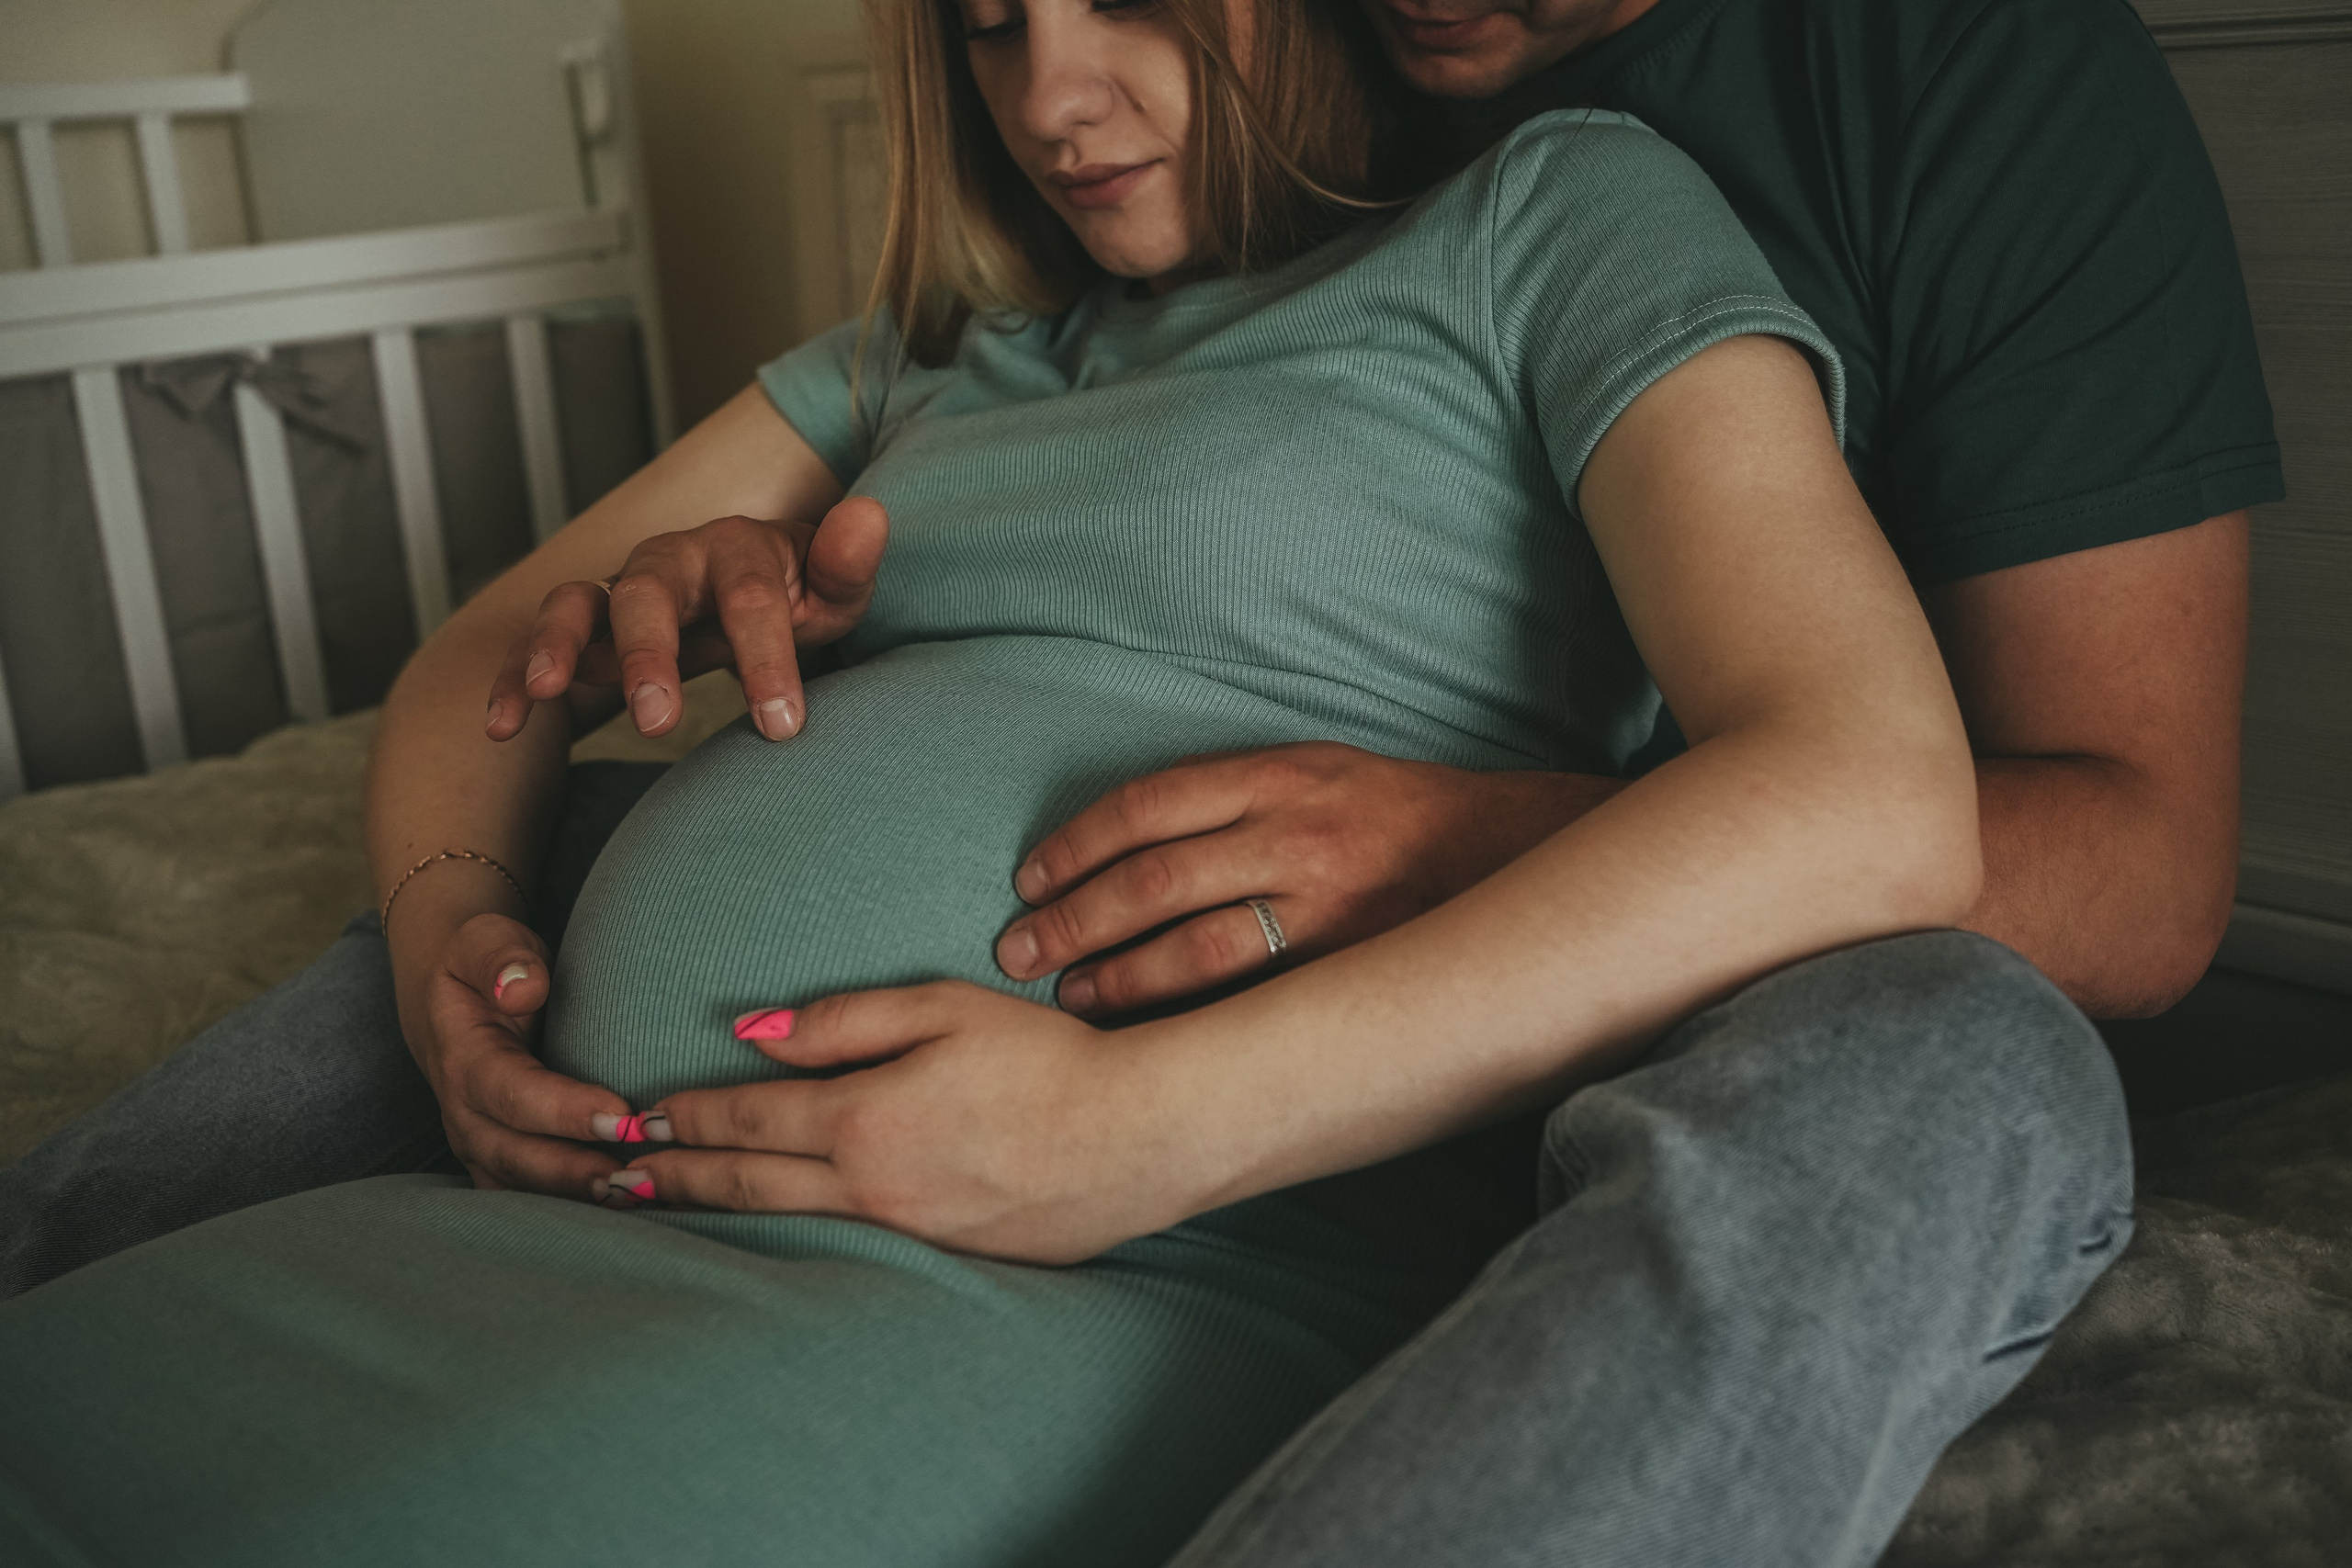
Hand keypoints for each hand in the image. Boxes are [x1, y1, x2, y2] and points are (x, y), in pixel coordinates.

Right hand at [403, 912, 637, 1198]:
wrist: (452, 998)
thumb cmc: (485, 965)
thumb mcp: (485, 939)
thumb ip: (501, 957)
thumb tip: (522, 987)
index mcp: (463, 1060)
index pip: (513, 1093)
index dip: (563, 1109)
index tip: (621, 1113)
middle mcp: (465, 1115)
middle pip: (516, 1155)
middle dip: (573, 1173)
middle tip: (635, 1179)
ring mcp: (480, 1146)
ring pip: (521, 1190)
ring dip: (574, 1203)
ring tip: (635, 1203)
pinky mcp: (500, 1164)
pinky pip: (530, 1200)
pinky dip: (570, 1214)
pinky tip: (624, 1214)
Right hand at [485, 495, 888, 744]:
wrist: (752, 594)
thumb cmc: (796, 597)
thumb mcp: (833, 590)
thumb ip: (847, 563)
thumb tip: (871, 514)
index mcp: (737, 548)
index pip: (750, 599)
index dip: (765, 659)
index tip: (783, 726)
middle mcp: (670, 562)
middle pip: (649, 592)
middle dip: (649, 653)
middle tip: (659, 721)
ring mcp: (621, 593)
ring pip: (577, 604)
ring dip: (559, 645)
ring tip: (546, 692)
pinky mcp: (586, 633)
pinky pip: (538, 646)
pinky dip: (514, 680)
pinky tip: (504, 726)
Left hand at [610, 983, 1182, 1263]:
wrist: (1138, 1136)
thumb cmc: (1046, 1058)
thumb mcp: (943, 1011)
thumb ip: (843, 1021)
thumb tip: (752, 1031)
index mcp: (863, 1119)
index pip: (746, 1117)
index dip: (684, 1115)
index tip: (637, 1114)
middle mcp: (870, 1187)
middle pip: (747, 1182)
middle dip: (674, 1176)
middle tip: (611, 1181)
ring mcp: (905, 1234)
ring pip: (785, 1226)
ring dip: (714, 1215)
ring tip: (662, 1211)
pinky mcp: (943, 1261)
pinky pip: (842, 1251)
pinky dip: (786, 1245)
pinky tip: (767, 1241)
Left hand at [995, 743, 1627, 1016]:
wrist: (1511, 856)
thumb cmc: (1395, 814)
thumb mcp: (1316, 770)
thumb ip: (1232, 796)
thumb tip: (1125, 842)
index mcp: (1282, 774)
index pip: (1149, 806)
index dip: (1077, 843)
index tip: (1029, 878)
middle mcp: (1299, 833)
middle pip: (1155, 878)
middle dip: (1076, 918)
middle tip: (1018, 950)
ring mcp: (1328, 904)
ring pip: (1196, 947)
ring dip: (1120, 976)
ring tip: (1070, 995)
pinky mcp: (1351, 963)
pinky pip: (1251, 994)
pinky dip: (1188, 1015)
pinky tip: (1145, 1031)